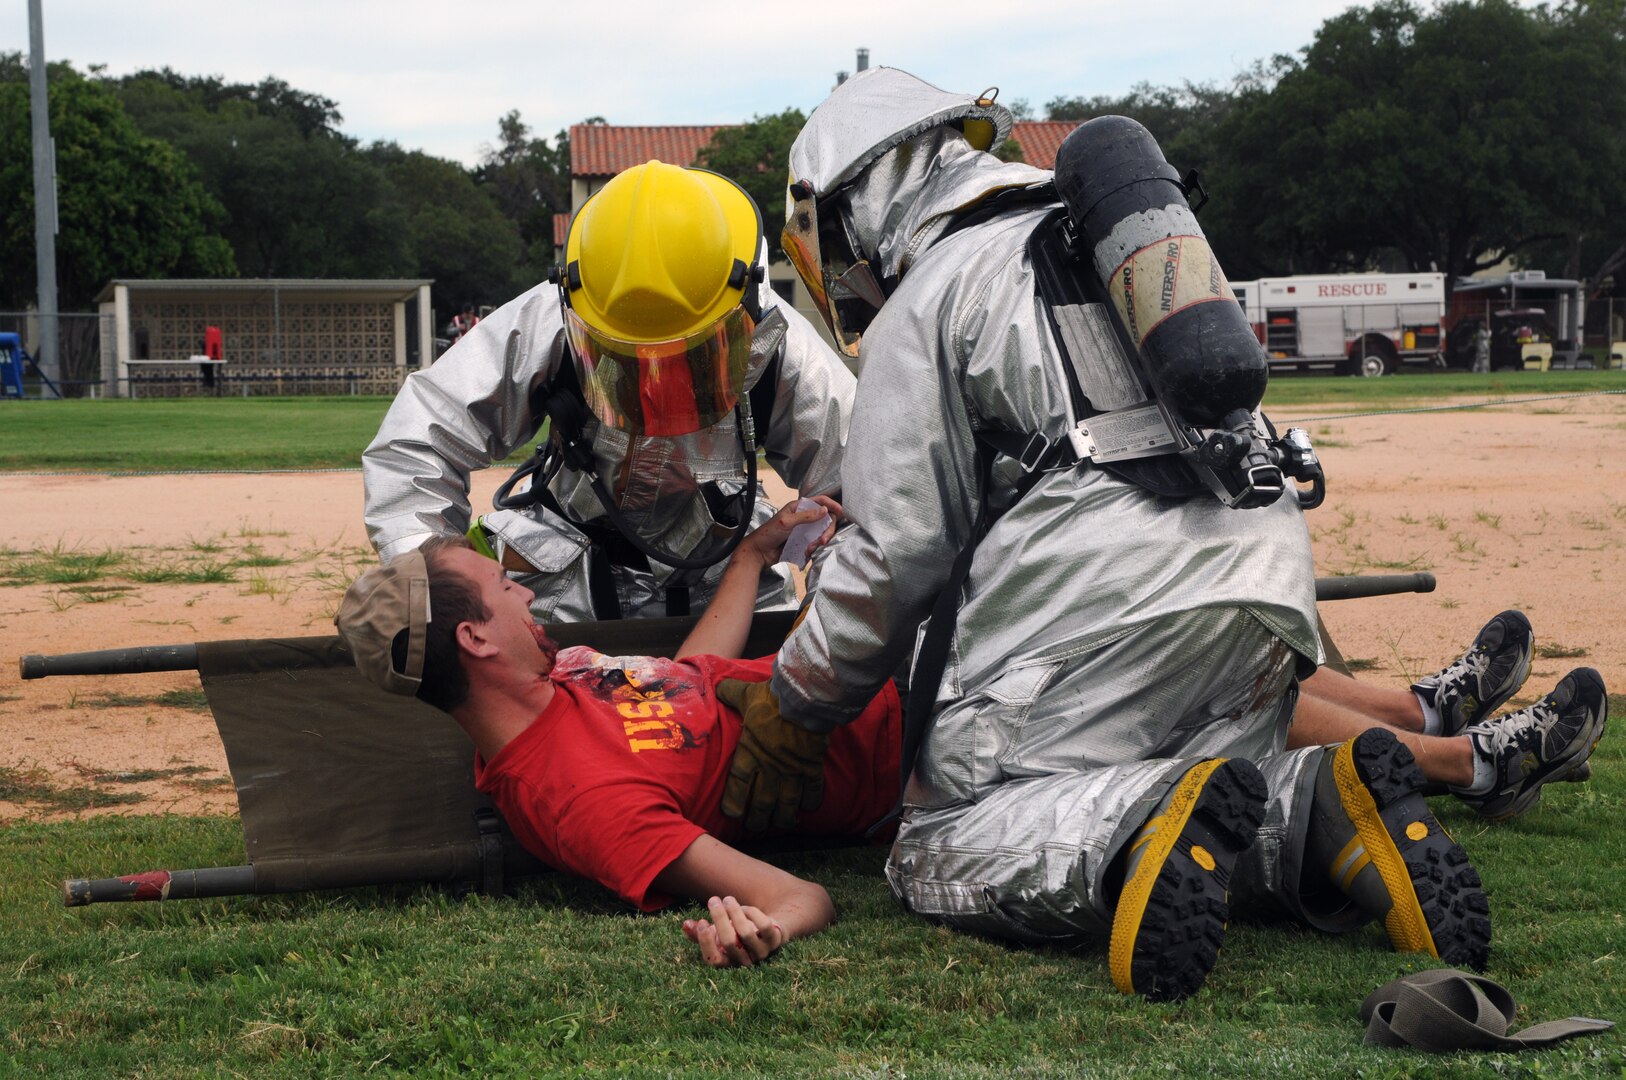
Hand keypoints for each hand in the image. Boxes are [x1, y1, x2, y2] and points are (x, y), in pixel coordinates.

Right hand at [682, 895, 785, 966]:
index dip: (706, 942)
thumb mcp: (718, 932)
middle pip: (729, 942)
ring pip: (746, 933)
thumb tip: (685, 924)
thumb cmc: (736, 933)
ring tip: (727, 898)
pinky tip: (745, 907)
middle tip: (713, 900)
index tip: (701, 921)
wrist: (768, 930)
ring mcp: (762, 952)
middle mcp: (745, 961)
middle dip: (719, 919)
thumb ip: (700, 932)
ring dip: (734, 912)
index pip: (714, 960)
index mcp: (728, 961)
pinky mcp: (775, 940)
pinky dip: (752, 913)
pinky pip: (763, 925)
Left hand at [716, 678, 829, 831]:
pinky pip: (812, 791)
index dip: (733, 802)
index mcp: (749, 752)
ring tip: (781, 826)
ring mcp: (792, 770)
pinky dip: (810, 802)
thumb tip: (718, 687)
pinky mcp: (812, 767)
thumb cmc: (771, 699)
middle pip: (761, 801)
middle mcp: (769, 768)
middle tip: (755, 827)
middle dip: (757, 818)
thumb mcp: (746, 694)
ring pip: (786, 803)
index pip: (737, 785)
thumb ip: (731, 694)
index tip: (731, 814)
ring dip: (783, 818)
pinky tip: (808, 809)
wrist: (803, 701)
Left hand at [740, 496, 842, 567]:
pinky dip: (814, 549)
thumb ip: (806, 516)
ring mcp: (804, 530)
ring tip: (809, 549)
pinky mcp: (803, 542)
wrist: (759, 553)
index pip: (820, 501)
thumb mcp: (787, 522)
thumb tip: (825, 510)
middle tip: (823, 541)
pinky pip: (816, 543)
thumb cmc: (768, 533)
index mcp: (799, 507)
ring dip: (819, 541)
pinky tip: (807, 553)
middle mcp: (803, 517)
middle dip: (827, 531)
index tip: (842, 513)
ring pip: (822, 533)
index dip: (832, 505)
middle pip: (825, 520)